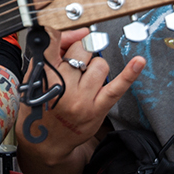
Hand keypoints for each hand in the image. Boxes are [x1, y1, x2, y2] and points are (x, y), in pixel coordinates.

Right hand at [20, 27, 143, 166]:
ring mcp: (81, 99)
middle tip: (74, 65)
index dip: (65, 35)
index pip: (55, 41)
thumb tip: (82, 33)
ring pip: (99, 64)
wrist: (44, 140)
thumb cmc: (38, 104)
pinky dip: (129, 74)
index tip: (70, 35)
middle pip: (82, 50)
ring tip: (84, 80)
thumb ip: (55, 50)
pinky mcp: (97, 109)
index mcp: (42, 74)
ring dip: (94, 67)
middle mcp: (61, 85)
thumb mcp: (35, 75)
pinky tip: (138, 62)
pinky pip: (116, 87)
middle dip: (80, 53)